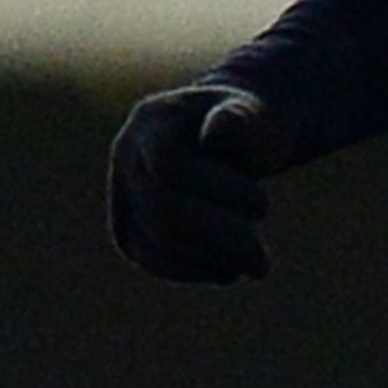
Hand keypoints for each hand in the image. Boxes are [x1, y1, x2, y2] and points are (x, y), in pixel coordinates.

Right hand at [108, 82, 298, 284]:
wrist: (235, 143)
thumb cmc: (252, 129)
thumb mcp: (258, 116)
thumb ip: (242, 118)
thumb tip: (217, 131)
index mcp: (155, 120)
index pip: (168, 164)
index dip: (217, 191)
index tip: (263, 206)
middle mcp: (128, 157)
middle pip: (162, 211)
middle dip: (220, 237)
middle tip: (264, 263)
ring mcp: (123, 196)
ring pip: (155, 244)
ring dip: (211, 258)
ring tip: (253, 262)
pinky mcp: (129, 232)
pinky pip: (154, 262)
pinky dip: (196, 271)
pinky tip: (228, 269)